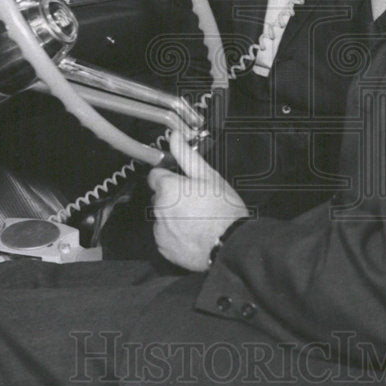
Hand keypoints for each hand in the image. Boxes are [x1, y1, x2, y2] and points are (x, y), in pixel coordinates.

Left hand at [147, 130, 249, 271]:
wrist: (230, 244)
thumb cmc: (223, 209)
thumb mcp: (209, 176)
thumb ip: (187, 155)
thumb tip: (174, 137)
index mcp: (167, 188)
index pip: (155, 175)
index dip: (170, 177)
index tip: (183, 183)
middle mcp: (158, 208)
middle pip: (159, 197)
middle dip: (173, 197)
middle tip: (196, 201)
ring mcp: (160, 229)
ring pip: (162, 216)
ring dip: (173, 216)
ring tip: (197, 219)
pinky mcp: (164, 248)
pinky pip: (165, 236)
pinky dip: (175, 234)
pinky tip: (193, 233)